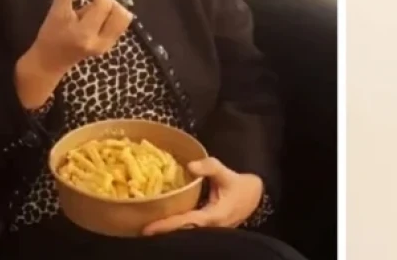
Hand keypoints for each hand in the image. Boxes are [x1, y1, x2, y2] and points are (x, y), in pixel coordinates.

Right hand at [14, 0, 131, 108]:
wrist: (49, 61)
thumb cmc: (49, 35)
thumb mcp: (55, 10)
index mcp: (85, 33)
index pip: (103, 4)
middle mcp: (101, 42)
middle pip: (120, 12)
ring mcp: (107, 46)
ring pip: (124, 18)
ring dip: (111, 6)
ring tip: (94, 7)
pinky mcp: (109, 46)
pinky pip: (119, 24)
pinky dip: (110, 14)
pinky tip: (94, 16)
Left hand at [142, 158, 263, 234]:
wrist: (255, 196)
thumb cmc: (240, 185)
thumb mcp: (227, 173)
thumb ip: (210, 167)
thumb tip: (191, 165)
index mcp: (213, 217)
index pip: (187, 223)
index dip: (168, 225)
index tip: (149, 228)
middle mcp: (209, 226)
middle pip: (182, 231)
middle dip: (163, 230)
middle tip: (141, 229)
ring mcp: (208, 228)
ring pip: (185, 230)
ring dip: (168, 228)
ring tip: (146, 226)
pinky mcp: (206, 225)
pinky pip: (188, 226)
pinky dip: (175, 224)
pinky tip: (161, 219)